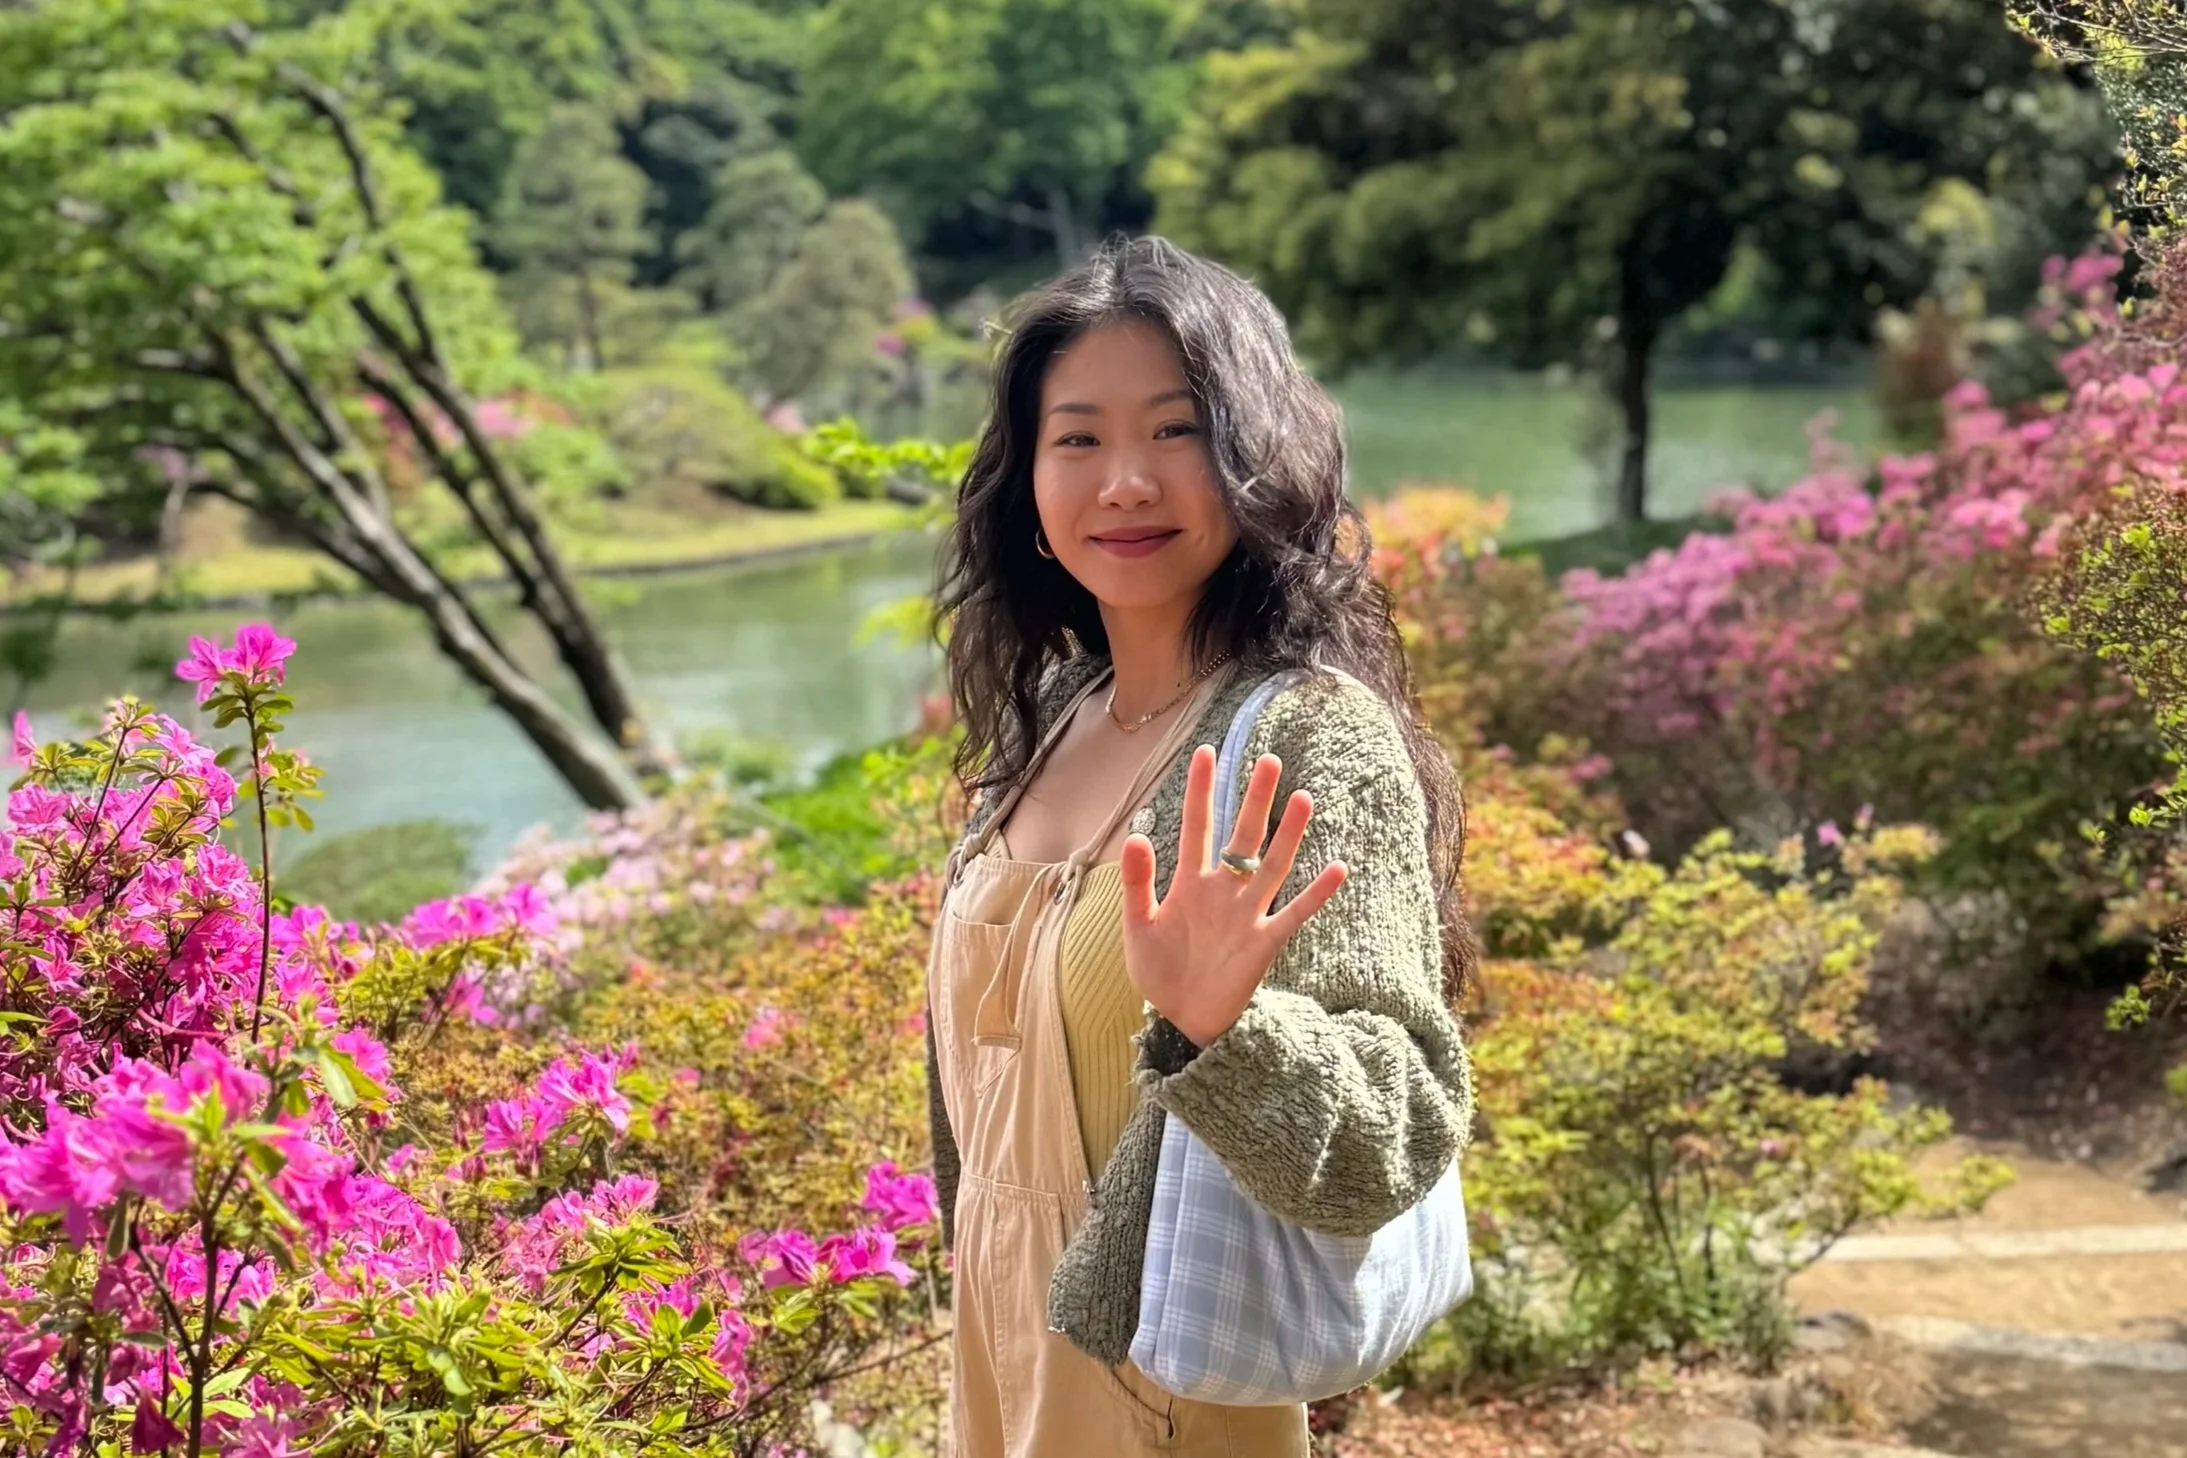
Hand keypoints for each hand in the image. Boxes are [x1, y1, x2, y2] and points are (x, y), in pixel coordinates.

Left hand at [1118, 746, 1348, 1048]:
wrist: (1181, 1018)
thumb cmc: (1159, 971)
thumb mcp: (1138, 926)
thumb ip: (1136, 884)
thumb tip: (1134, 836)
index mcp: (1190, 883)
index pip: (1198, 827)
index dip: (1202, 792)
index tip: (1207, 752)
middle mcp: (1223, 891)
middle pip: (1243, 837)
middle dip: (1254, 800)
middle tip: (1268, 760)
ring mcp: (1247, 915)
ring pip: (1272, 866)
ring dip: (1288, 835)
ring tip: (1303, 798)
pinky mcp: (1264, 943)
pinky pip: (1294, 915)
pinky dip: (1314, 895)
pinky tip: (1336, 870)